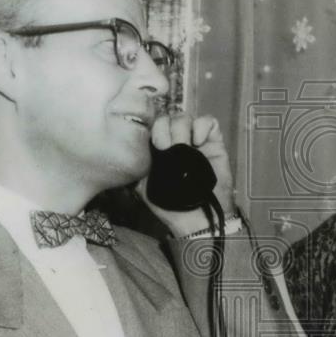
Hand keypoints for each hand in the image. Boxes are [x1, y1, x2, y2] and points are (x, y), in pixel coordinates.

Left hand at [134, 113, 234, 236]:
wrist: (196, 219)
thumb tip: (121, 151)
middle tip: (165, 147)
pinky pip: (209, 122)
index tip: (153, 144)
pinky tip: (198, 141)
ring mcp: (195, 140)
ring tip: (184, 146)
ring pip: (185, 117)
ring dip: (181, 128)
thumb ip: (134, 169)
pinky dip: (202, 127)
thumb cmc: (170, 205)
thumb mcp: (142, 186)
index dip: (151, 128)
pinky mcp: (214, 142)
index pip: (152, 124)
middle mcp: (175, 140)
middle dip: (164, 128)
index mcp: (158, 148)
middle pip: (167, 117)